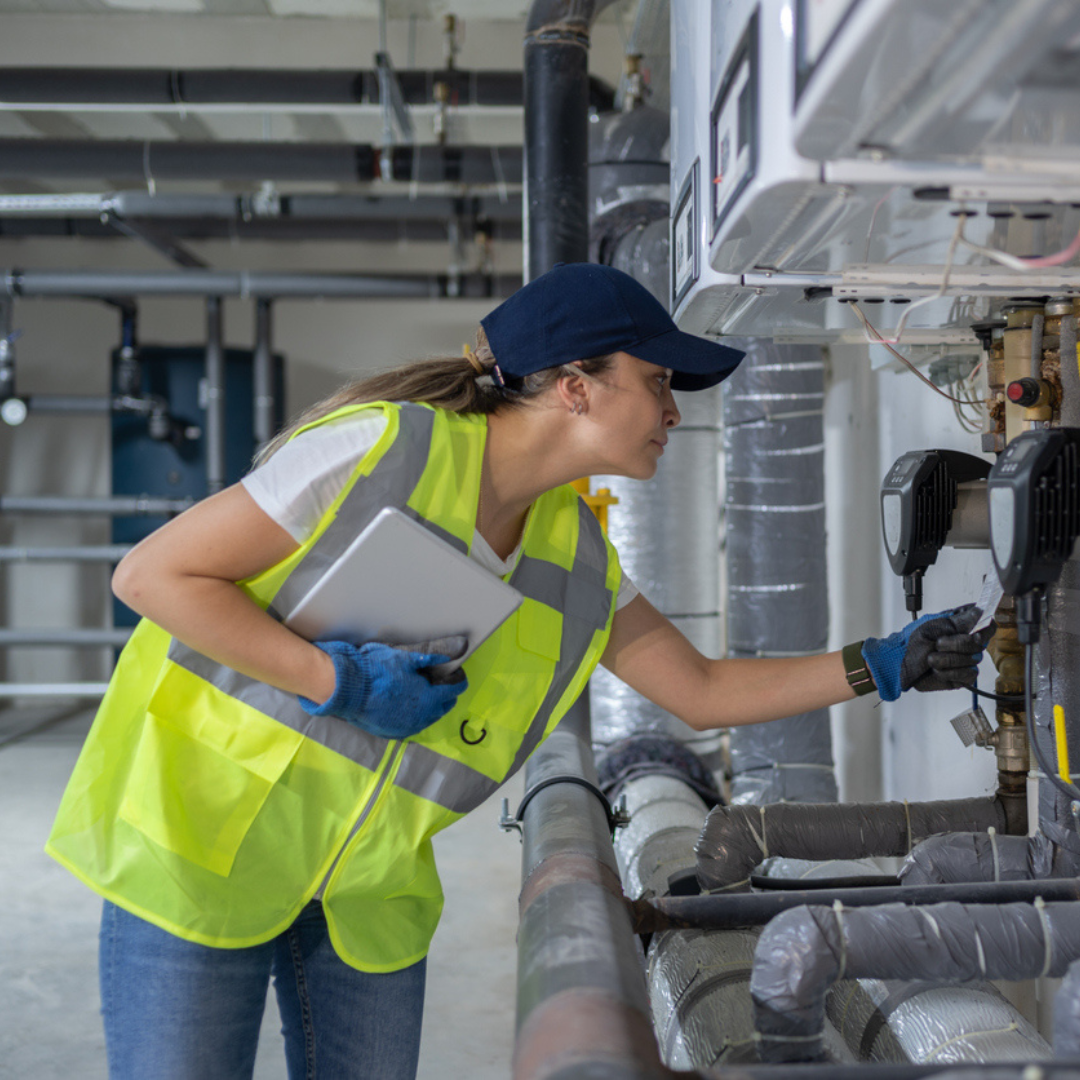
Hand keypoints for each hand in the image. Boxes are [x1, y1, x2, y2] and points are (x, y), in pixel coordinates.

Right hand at [298, 638, 467, 738]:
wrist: (350, 691)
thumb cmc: (378, 672)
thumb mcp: (405, 660)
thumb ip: (429, 660)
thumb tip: (446, 659)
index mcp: (429, 698)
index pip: (453, 691)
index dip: (458, 682)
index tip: (457, 676)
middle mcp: (423, 716)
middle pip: (444, 707)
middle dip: (446, 695)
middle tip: (441, 683)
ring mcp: (409, 726)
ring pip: (430, 718)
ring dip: (432, 707)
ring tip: (425, 695)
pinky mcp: (395, 731)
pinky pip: (413, 724)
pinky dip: (416, 715)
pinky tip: (409, 706)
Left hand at [862, 604, 993, 701]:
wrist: (900, 662)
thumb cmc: (913, 642)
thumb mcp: (934, 626)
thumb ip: (960, 621)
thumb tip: (980, 611)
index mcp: (962, 628)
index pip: (987, 626)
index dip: (983, 629)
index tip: (971, 632)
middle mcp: (967, 644)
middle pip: (979, 644)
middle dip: (956, 645)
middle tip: (938, 644)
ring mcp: (966, 661)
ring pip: (972, 660)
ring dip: (947, 659)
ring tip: (931, 658)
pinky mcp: (963, 677)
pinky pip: (967, 674)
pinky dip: (950, 672)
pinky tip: (937, 670)